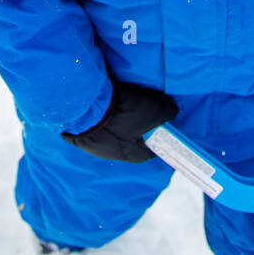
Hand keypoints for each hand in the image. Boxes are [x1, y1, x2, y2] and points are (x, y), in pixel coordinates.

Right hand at [61, 80, 178, 162]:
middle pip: (132, 138)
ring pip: (113, 131)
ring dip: (119, 118)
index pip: (153, 148)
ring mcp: (95, 145)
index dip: (159, 132)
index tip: (160, 118)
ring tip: (122, 99)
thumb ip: (168, 111)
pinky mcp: (81, 134)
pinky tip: (105, 100)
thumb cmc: (125, 113)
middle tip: (141, 105)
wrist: (86, 107)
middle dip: (138, 123)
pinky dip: (103, 114)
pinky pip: (97, 124)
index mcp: (134, 155)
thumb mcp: (156, 109)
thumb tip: (172, 111)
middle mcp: (114, 154)